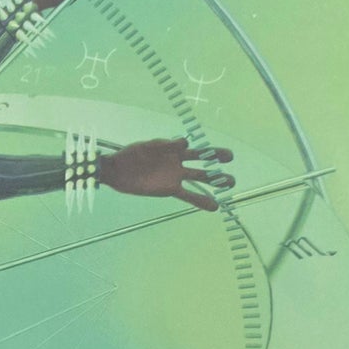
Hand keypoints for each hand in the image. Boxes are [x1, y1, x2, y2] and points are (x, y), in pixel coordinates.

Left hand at [101, 139, 233, 211]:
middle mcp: (178, 163)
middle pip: (202, 163)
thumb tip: (185, 142)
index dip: (208, 151)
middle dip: (218, 163)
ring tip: (230, 184)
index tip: (213, 153)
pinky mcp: (168, 189)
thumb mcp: (148, 146)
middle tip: (231, 164)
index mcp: (174, 150)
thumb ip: (166, 145)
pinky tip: (214, 206)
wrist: (117, 170)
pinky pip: (187, 195)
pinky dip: (200, 200)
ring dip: (214, 182)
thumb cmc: (132, 155)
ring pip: (198, 179)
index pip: (195, 150)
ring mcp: (174, 177)